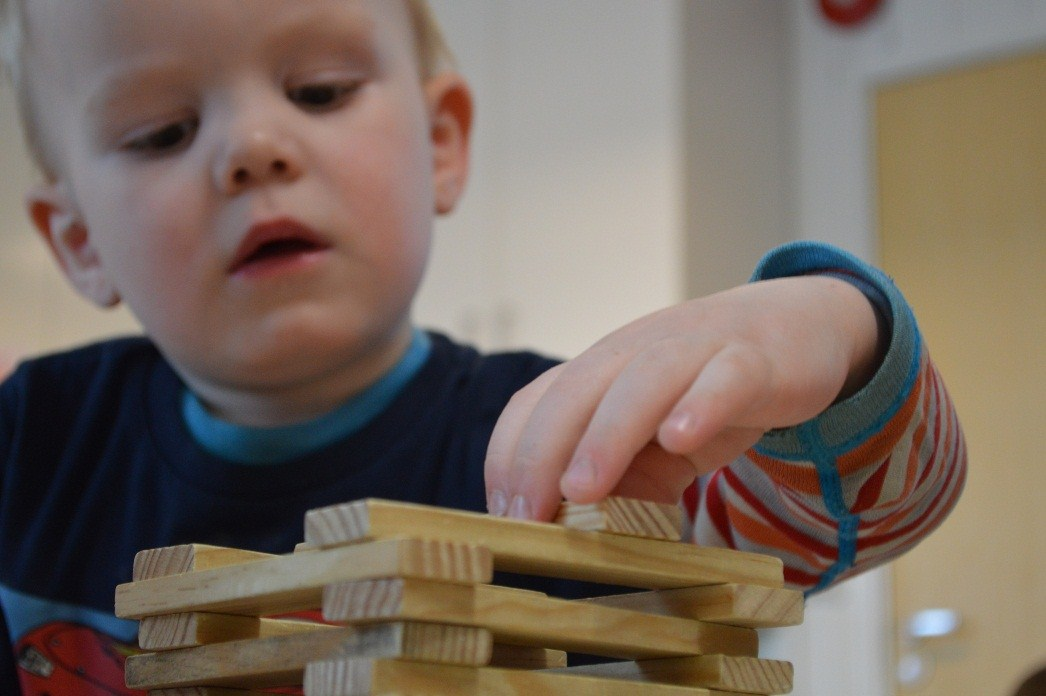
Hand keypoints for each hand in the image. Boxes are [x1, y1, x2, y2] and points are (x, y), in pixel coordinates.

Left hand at [483, 275, 884, 520]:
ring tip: (582, 488)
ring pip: (642, 382)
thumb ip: (622, 476)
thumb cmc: (709, 390)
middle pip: (577, 391)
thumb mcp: (655, 440)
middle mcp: (637, 351)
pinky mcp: (753, 359)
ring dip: (607, 434)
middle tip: (527, 514)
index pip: (536, 401)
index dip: (511, 454)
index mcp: (602, 370)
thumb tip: (578, 528)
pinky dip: (699, 405)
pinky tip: (680, 437)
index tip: (505, 513)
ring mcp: (695, 349)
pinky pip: (723, 377)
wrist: (798, 329)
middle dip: (542, 453)